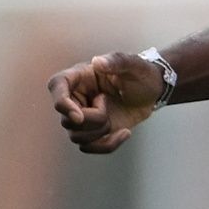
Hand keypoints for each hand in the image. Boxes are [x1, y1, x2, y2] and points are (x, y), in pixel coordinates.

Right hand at [47, 52, 164, 153]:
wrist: (152, 93)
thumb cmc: (141, 74)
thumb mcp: (134, 65)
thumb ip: (117, 61)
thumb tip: (97, 62)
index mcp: (79, 76)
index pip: (56, 86)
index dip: (62, 103)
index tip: (79, 117)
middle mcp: (75, 97)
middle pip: (67, 120)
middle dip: (93, 119)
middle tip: (108, 101)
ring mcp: (82, 117)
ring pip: (76, 137)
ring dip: (100, 132)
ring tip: (113, 116)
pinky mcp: (92, 132)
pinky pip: (89, 147)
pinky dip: (108, 145)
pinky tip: (124, 133)